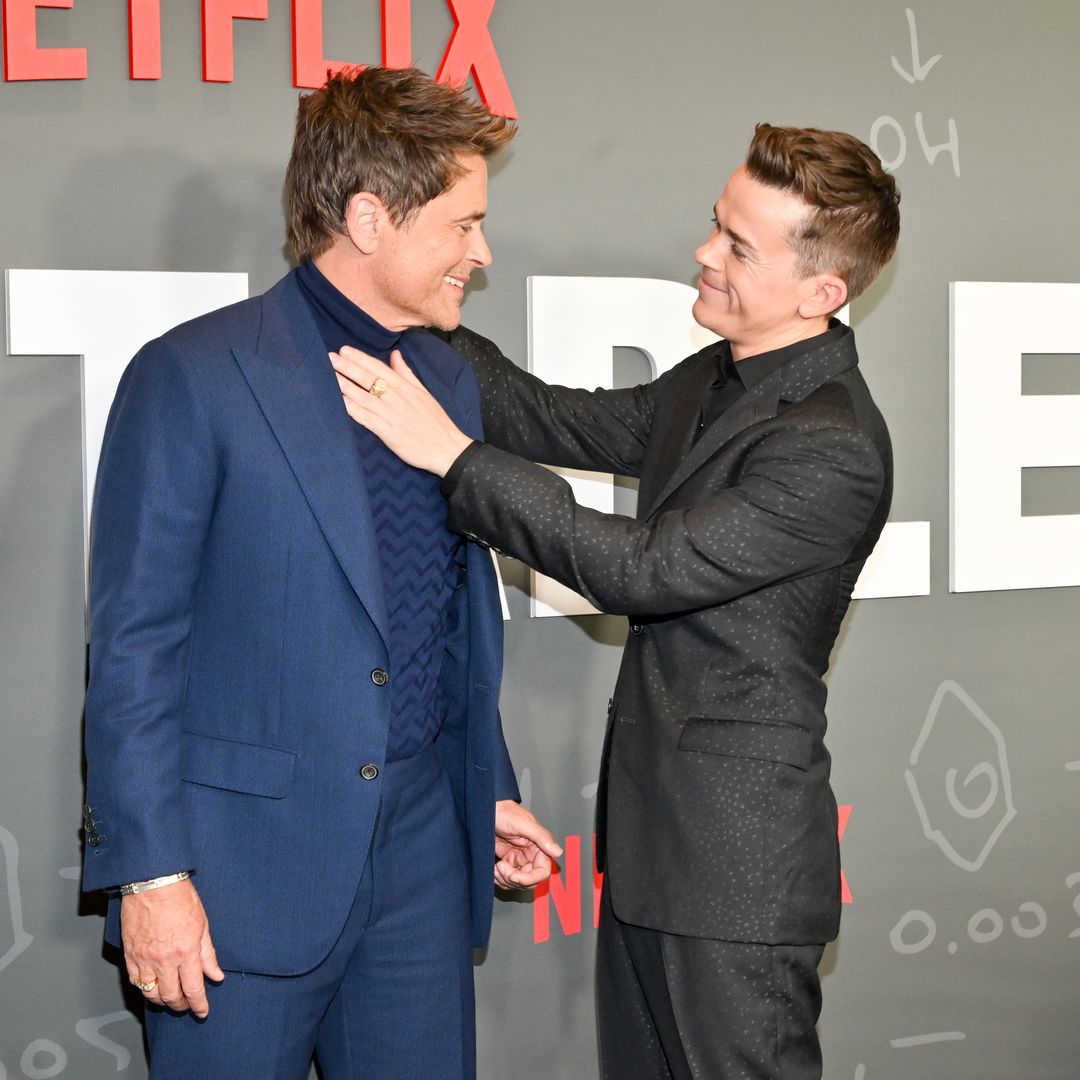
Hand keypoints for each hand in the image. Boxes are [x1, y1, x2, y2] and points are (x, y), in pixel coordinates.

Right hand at [121, 878, 223, 1015]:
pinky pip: (135, 982)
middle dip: (181, 1005)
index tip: (202, 1011)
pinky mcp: (130, 956)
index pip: (193, 989)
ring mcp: (144, 960)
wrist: (152, 883)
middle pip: (171, 996)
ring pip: (151, 994)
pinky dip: (145, 989)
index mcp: (185, 951)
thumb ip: (208, 954)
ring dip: (162, 1000)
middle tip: (187, 1004)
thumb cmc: (179, 898)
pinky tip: (152, 986)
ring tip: (170, 998)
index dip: (199, 1005)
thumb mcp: (203, 924)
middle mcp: (164, 960)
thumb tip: (215, 975)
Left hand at [331, 346, 473, 476]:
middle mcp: (397, 398)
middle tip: (329, 357)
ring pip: (363, 397)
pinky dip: (352, 409)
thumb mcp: (424, 392)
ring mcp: (392, 415)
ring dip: (344, 385)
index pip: (379, 368)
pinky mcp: (388, 433)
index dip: (360, 358)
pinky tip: (339, 402)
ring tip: (329, 375)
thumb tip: (395, 354)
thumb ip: (407, 373)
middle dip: (347, 367)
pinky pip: (366, 418)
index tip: (344, 350)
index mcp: (406, 387)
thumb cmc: (436, 421)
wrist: (447, 448)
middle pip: (368, 379)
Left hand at [494, 800, 562, 888]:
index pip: (542, 872)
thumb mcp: (524, 824)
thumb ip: (542, 837)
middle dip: (514, 879)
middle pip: (530, 881)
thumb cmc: (506, 812)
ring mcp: (519, 860)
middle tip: (501, 868)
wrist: (489, 810)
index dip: (529, 879)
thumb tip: (558, 851)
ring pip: (518, 883)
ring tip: (496, 867)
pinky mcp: (508, 862)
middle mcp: (531, 855)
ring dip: (505, 880)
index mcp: (539, 847)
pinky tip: (494, 869)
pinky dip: (500, 878)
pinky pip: (507, 878)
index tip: (514, 876)